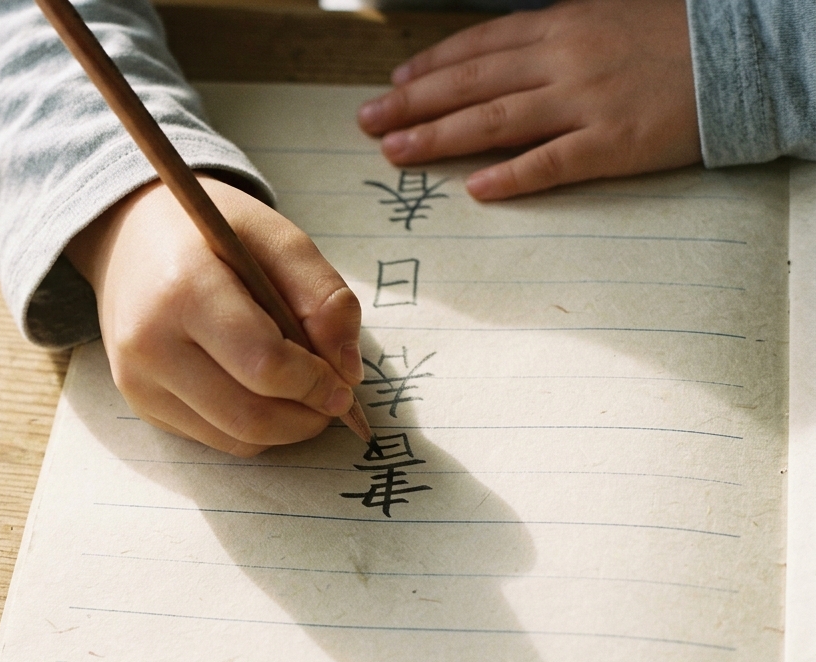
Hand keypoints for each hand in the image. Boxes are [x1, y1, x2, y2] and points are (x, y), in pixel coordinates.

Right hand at [65, 176, 363, 456]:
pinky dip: (250, 427)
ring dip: (284, 429)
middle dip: (306, 418)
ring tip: (301, 394)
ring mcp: (137, 380)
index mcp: (184, 288)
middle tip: (332, 400)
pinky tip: (259, 391)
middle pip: (249, 416)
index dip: (315, 382)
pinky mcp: (139, 404)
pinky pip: (213, 439)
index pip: (263, 364)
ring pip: (234, 439)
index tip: (344, 383)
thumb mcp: (277, 238)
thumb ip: (323, 296)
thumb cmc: (210, 234)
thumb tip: (347, 371)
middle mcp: (149, 342)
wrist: (129, 238)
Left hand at [356, 0, 699, 199]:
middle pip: (471, 83)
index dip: (429, 67)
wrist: (745, 54)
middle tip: (368, 122)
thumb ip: (550, 39)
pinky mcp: (615, 142)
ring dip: (440, 137)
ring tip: (397, 151)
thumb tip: (496, 63)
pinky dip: (512, 176)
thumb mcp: (602, 18)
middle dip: (413, 103)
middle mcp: (564, 60)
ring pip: (496, 121)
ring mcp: (587, 101)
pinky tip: (476, 189)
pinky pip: (553, 162)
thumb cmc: (670, 37)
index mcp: (559, 26)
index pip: (477, 46)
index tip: (392, 84)